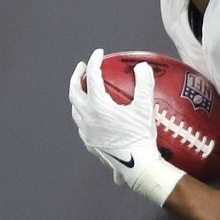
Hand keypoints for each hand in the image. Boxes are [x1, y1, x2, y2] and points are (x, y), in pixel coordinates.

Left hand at [68, 49, 183, 206]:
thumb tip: (142, 66)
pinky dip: (84, 116)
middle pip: (74, 92)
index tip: (99, 53)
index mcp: (98, 106)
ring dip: (77, 97)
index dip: (94, 61)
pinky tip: (92, 118)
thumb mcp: (145, 108)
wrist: (138, 167)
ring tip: (84, 90)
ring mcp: (87, 133)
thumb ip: (144, 84)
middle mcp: (87, 118)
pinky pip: (82, 126)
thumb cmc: (142, 137)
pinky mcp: (91, 145)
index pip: (92, 77)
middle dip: (76, 77)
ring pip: (75, 110)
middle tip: (82, 67)